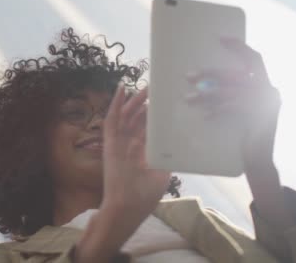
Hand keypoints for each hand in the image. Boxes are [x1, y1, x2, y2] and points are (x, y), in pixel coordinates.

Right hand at [74, 84, 169, 262]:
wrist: (125, 208)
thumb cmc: (143, 196)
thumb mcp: (163, 174)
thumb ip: (169, 156)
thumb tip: (184, 140)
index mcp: (142, 151)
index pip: (149, 127)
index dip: (156, 114)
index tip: (166, 102)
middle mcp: (130, 144)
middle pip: (138, 117)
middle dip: (147, 102)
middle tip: (157, 88)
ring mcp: (119, 142)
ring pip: (127, 114)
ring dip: (134, 99)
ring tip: (145, 86)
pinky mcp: (110, 142)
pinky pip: (112, 119)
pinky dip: (115, 103)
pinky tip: (121, 88)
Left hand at [184, 37, 281, 170]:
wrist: (258, 162)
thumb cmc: (244, 135)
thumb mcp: (241, 110)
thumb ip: (233, 94)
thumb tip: (204, 81)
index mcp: (267, 86)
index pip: (255, 59)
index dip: (239, 47)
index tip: (221, 38)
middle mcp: (270, 92)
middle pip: (236, 74)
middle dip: (211, 73)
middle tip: (188, 75)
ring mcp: (267, 105)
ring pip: (231, 92)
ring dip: (206, 94)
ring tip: (188, 97)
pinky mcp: (259, 119)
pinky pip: (233, 108)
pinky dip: (217, 110)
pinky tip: (205, 115)